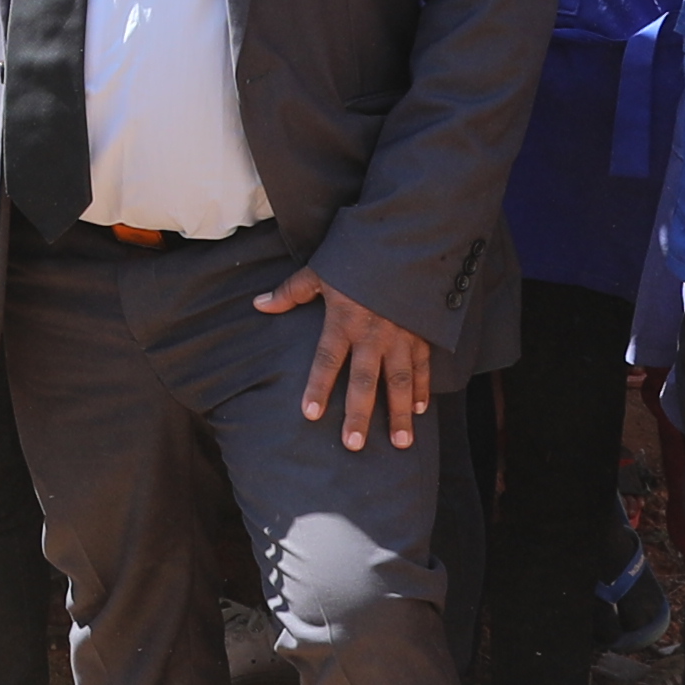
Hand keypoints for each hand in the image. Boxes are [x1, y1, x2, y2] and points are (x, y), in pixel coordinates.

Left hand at [262, 269, 439, 448]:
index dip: (318, 387)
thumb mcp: (322, 269)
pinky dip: (424, 388)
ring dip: (399, 413)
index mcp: (345, 319)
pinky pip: (423, 365)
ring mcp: (401, 335)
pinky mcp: (422, 332)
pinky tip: (420, 411)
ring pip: (401, 381)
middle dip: (359, 414)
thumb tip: (260, 304)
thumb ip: (292, 291)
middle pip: (365, 380)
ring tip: (400, 444)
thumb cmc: (359, 254)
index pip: (327, 359)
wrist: (408, 239)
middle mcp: (374, 333)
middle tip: (353, 445)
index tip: (309, 414)